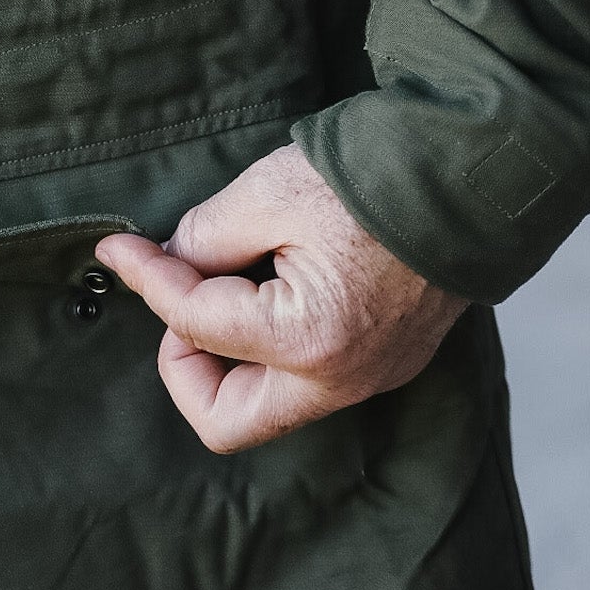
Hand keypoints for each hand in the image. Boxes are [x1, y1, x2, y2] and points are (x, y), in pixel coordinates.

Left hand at [95, 143, 467, 453]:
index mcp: (307, 341)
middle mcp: (341, 379)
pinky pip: (306, 378)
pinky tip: (268, 282)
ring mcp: (371, 377)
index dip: (146, 278)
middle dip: (185, 362)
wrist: (472, 170)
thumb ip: (204, 237)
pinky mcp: (387, 362)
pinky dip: (269, 344)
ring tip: (228, 277)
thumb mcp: (269, 193)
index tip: (118, 246)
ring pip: (266, 402)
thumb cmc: (374, 177)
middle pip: (224, 419)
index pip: (191, 324)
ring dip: (227, 352)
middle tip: (180, 297)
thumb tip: (169, 261)